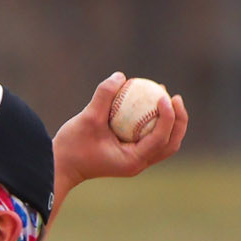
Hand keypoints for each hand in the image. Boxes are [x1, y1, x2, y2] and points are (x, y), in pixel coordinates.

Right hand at [51, 72, 188, 202]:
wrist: (61, 165)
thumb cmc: (72, 146)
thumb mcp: (87, 118)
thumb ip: (104, 96)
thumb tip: (121, 75)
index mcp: (133, 161)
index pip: (160, 139)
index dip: (168, 117)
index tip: (164, 95)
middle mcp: (138, 163)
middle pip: (170, 144)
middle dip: (179, 121)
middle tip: (175, 97)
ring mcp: (136, 160)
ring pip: (164, 143)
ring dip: (171, 122)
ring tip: (167, 97)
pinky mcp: (131, 154)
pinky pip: (150, 137)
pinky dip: (156, 122)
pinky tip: (151, 102)